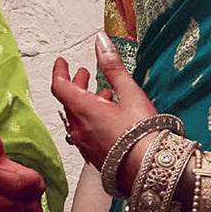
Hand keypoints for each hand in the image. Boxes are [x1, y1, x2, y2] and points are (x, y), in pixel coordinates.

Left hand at [50, 35, 157, 183]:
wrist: (151, 171)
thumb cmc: (142, 133)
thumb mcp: (130, 93)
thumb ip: (113, 66)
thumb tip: (100, 41)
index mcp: (84, 109)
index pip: (60, 86)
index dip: (59, 71)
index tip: (62, 62)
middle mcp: (79, 129)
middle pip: (69, 102)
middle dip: (76, 84)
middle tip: (84, 74)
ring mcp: (85, 145)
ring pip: (78, 118)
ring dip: (86, 102)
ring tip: (103, 93)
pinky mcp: (94, 157)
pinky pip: (86, 133)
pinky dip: (92, 119)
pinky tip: (109, 117)